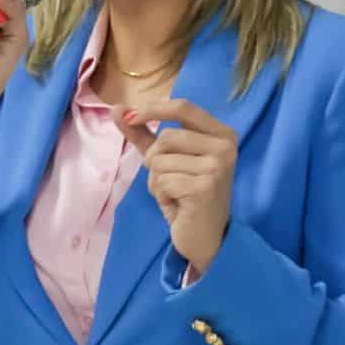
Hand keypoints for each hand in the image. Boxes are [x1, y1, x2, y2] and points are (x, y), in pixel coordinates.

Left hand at [113, 98, 236, 276]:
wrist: (206, 238)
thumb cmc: (187, 195)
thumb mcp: (167, 159)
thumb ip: (144, 134)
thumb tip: (118, 109)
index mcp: (222, 133)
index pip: (184, 107)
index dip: (153, 109)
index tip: (129, 116)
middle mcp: (225, 146)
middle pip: (166, 136)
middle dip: (155, 160)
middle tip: (172, 181)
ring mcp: (217, 167)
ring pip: (160, 160)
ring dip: (158, 181)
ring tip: (176, 194)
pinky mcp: (204, 187)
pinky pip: (162, 181)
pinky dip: (162, 195)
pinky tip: (179, 206)